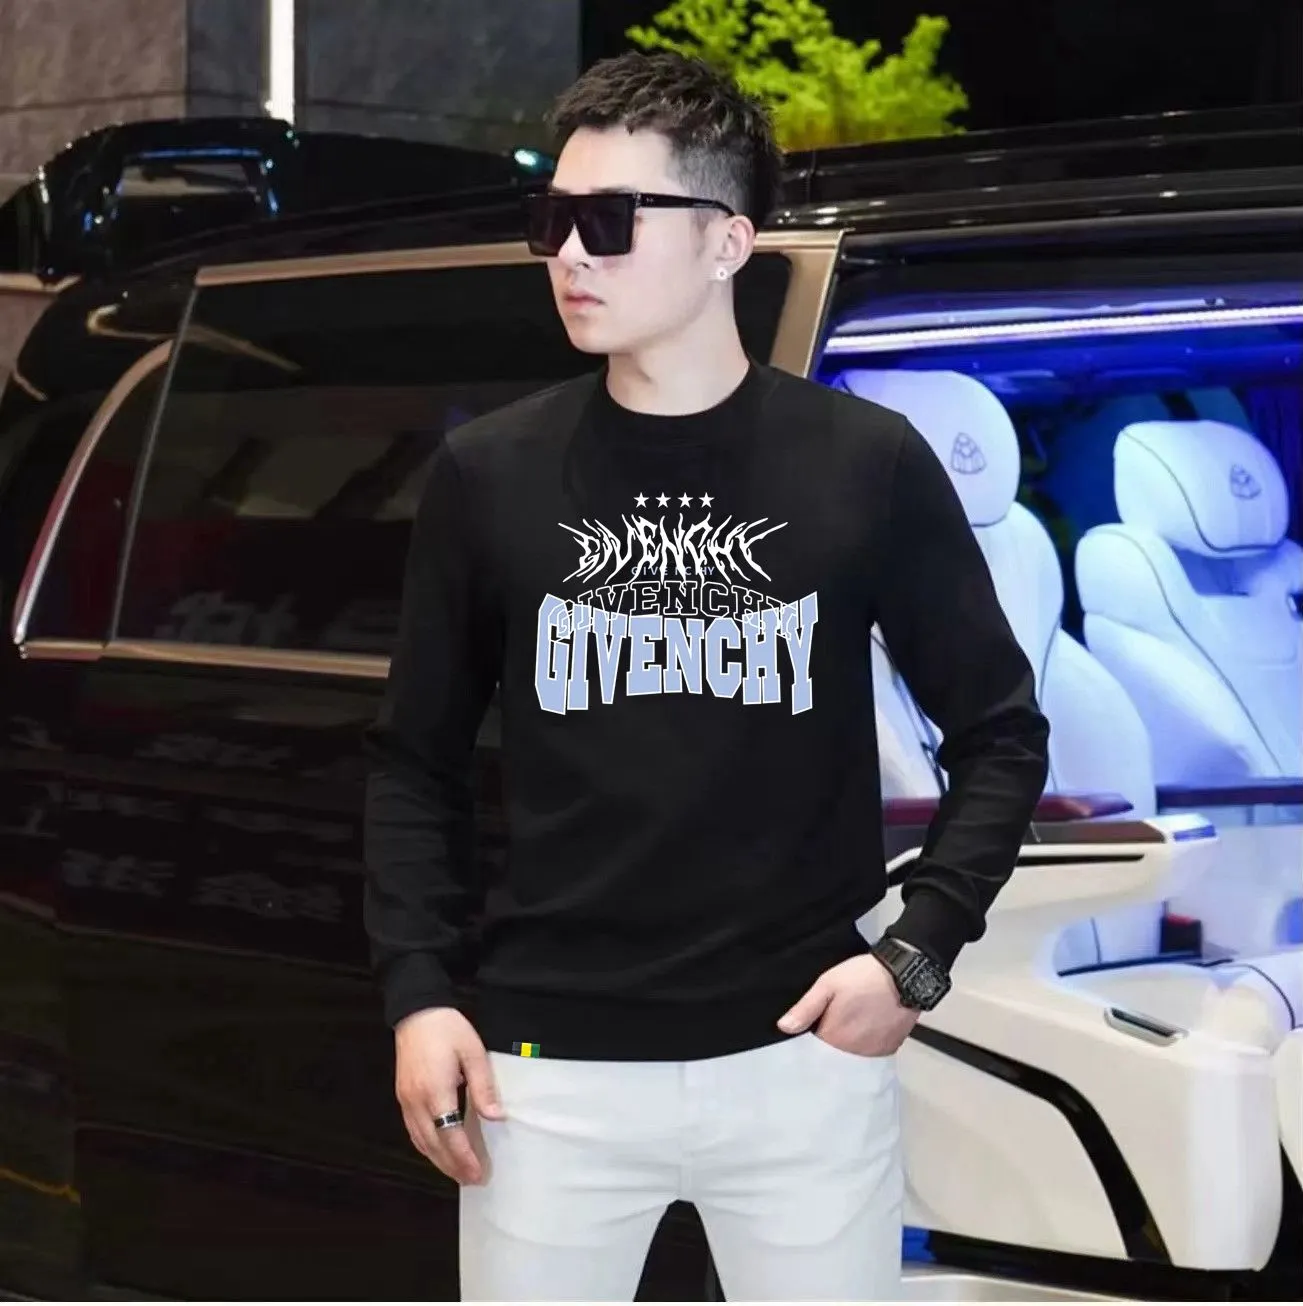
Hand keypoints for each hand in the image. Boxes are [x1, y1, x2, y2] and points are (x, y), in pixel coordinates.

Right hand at [394, 1006, 504, 1184]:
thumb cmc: (448, 1029)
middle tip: (471, 1180)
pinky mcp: (402, 1096)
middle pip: (434, 1144)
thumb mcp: (473, 1052)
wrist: (416, 1012)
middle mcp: (417, 1101)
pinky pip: (413, 1131)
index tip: (478, 1173)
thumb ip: (483, 1086)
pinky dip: (426, 1146)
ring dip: (438, 1160)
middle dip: (452, 1166)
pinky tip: (437, 1151)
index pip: (451, 1134)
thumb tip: (495, 1117)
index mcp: (436, 1091)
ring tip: (457, 1173)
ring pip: (420, 1141)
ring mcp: (406, 1100)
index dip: (464, 1157)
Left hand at [777, 954, 919, 1055]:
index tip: (816, 1022)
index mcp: (834, 1037)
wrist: (903, 974)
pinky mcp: (890, 1048)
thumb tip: (784, 1027)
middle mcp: (853, 1052)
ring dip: (849, 1042)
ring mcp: (873, 1052)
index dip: (813, 1033)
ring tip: (854, 1019)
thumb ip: (806, 1008)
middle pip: (833, 1053)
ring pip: (852, 1054)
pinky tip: (868, 1026)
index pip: (814, 1047)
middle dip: (831, 1039)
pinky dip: (866, 1043)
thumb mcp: (827, 984)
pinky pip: (871, 1052)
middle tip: (837, 1016)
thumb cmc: (863, 976)